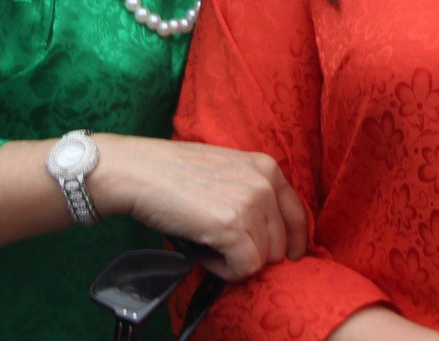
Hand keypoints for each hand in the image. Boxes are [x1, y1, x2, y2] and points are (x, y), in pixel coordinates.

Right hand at [89, 135, 307, 279]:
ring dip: (235, 260)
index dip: (293, 242)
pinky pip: (244, 268)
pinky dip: (223, 269)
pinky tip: (203, 251)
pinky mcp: (234, 227)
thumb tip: (269, 236)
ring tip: (207, 242)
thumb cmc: (174, 174)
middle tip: (220, 244)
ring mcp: (251, 204)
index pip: (297, 215)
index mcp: (267, 167)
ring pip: (263, 258)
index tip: (289, 256)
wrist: (141, 173)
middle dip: (253, 252)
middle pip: (281, 243)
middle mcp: (265, 183)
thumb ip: (251, 194)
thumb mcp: (227, 172)